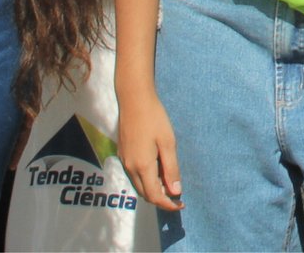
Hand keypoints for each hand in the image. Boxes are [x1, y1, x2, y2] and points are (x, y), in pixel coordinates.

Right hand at [116, 86, 182, 211]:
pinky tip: (156, 169)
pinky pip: (134, 175)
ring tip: (169, 181)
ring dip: (152, 189)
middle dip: (161, 199)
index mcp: (142, 166)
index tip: (181, 204)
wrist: (134, 99)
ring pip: (138, 186)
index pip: (154, 196)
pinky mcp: (122, 154)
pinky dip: (145, 180)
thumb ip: (171, 168)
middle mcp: (130, 168)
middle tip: (177, 194)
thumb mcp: (168, 142)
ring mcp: (124, 161)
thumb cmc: (154, 118)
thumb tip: (175, 191)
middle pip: (145, 194)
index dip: (168, 204)